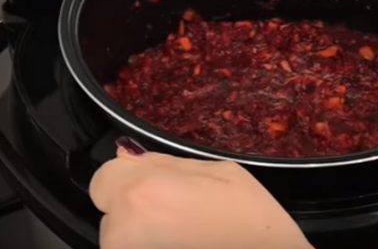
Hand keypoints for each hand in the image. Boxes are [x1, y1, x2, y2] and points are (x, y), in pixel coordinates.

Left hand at [90, 147, 312, 248]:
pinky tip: (181, 246)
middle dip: (135, 210)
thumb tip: (130, 157)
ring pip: (120, 239)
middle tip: (177, 217)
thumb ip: (168, 163)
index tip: (157, 190)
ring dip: (141, 236)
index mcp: (143, 190)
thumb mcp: (221, 172)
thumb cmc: (252, 220)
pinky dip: (152, 246)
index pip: (104, 177)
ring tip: (183, 238)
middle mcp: (121, 229)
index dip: (130, 180)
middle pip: (110, 211)